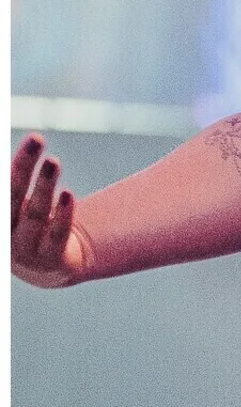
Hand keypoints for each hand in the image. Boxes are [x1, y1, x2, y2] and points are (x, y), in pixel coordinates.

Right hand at [12, 134, 91, 286]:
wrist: (45, 268)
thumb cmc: (25, 225)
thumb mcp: (16, 206)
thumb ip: (16, 183)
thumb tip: (32, 144)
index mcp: (1, 217)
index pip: (5, 188)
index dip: (18, 164)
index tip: (32, 138)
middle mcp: (6, 232)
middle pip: (13, 195)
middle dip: (24, 165)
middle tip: (37, 138)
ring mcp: (26, 249)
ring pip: (36, 213)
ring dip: (44, 185)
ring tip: (53, 161)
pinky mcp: (50, 259)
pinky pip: (56, 234)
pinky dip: (62, 214)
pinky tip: (67, 194)